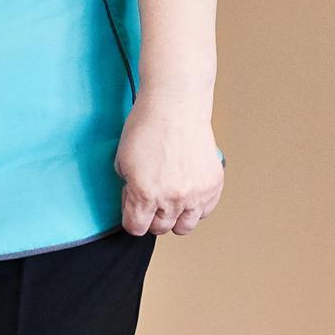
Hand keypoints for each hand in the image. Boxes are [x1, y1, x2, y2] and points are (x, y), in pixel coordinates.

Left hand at [116, 100, 223, 238]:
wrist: (176, 106)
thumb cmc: (147, 126)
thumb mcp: (122, 160)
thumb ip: (128, 188)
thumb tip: (135, 202)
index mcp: (145, 194)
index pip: (136, 228)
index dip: (132, 218)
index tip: (134, 209)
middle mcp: (171, 198)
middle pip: (160, 228)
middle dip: (152, 217)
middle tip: (152, 198)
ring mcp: (195, 193)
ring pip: (185, 226)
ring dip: (175, 217)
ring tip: (171, 200)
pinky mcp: (212, 185)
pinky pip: (205, 210)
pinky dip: (196, 207)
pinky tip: (188, 192)